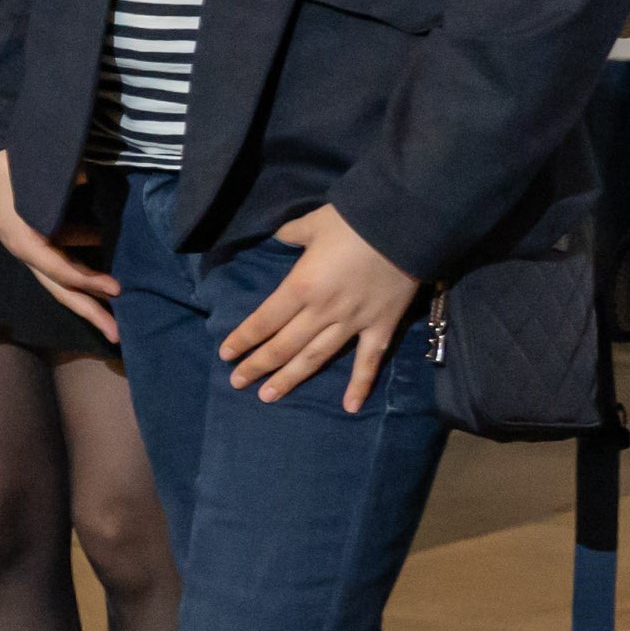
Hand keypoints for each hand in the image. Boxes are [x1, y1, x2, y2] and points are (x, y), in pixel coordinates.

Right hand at [0, 150, 120, 342]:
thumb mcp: (32, 176)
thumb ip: (66, 181)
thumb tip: (95, 181)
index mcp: (24, 241)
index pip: (59, 271)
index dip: (88, 281)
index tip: (116, 288)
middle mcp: (26, 250)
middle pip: (61, 290)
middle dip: (90, 311)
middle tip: (118, 335)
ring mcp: (29, 244)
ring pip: (62, 276)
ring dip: (88, 292)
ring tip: (116, 307)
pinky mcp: (33, 234)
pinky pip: (62, 255)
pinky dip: (83, 264)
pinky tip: (105, 258)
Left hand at [222, 204, 420, 409]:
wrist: (403, 226)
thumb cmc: (352, 223)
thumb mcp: (310, 224)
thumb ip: (291, 236)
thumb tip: (280, 238)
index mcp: (300, 287)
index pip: (264, 320)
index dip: (244, 338)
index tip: (226, 354)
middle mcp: (322, 311)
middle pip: (284, 345)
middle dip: (258, 365)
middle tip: (237, 383)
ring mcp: (353, 323)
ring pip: (316, 357)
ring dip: (291, 378)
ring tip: (269, 396)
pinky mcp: (382, 328)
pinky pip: (369, 362)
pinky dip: (360, 385)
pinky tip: (349, 408)